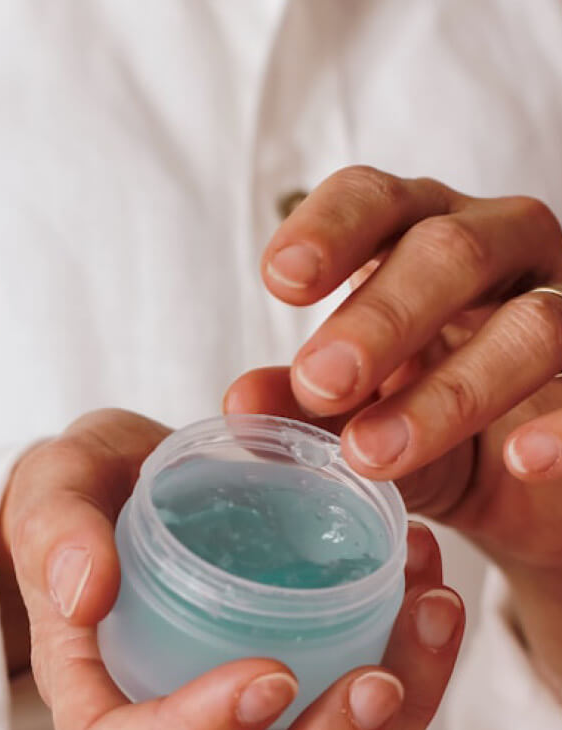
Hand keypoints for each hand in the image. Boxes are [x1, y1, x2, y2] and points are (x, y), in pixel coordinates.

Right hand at [0, 408, 463, 729]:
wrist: (135, 488)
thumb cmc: (85, 497)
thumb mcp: (56, 488)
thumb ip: (57, 530)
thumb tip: (86, 590)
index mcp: (92, 699)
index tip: (271, 674)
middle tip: (378, 682)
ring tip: (428, 613)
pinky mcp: (292, 710)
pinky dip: (413, 680)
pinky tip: (427, 594)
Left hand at [227, 166, 561, 683]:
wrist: (521, 487)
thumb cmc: (429, 428)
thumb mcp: (361, 418)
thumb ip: (306, 412)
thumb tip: (240, 402)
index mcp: (421, 241)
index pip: (378, 199)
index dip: (332, 229)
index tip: (282, 279)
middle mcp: (501, 253)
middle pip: (450, 251)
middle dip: (380, 317)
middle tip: (318, 381)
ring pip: (533, 322)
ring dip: (453, 391)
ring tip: (373, 452)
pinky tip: (525, 460)